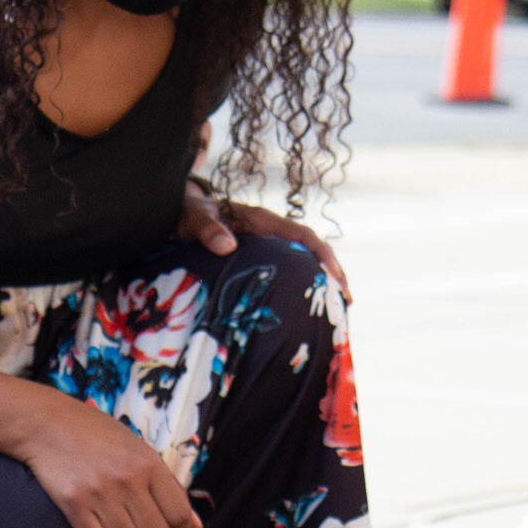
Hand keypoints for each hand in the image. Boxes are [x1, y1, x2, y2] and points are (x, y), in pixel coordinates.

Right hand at [16, 398, 198, 527]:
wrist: (47, 424)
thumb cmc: (98, 435)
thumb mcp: (138, 449)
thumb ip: (167, 486)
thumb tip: (193, 527)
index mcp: (149, 464)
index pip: (178, 514)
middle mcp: (127, 480)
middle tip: (139, 520)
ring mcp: (99, 493)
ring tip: (115, 516)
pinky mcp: (73, 504)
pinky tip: (93, 516)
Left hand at [178, 183, 349, 298]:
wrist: (182, 214)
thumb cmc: (188, 214)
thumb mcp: (193, 218)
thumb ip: (207, 229)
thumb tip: (227, 246)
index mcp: (261, 220)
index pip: (301, 235)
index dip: (322, 254)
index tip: (335, 276)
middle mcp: (271, 232)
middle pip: (311, 251)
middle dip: (332, 274)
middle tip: (345, 302)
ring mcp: (269, 246)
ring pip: (302, 263)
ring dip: (319, 283)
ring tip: (334, 312)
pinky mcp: (263, 258)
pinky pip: (288, 272)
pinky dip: (300, 287)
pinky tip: (304, 310)